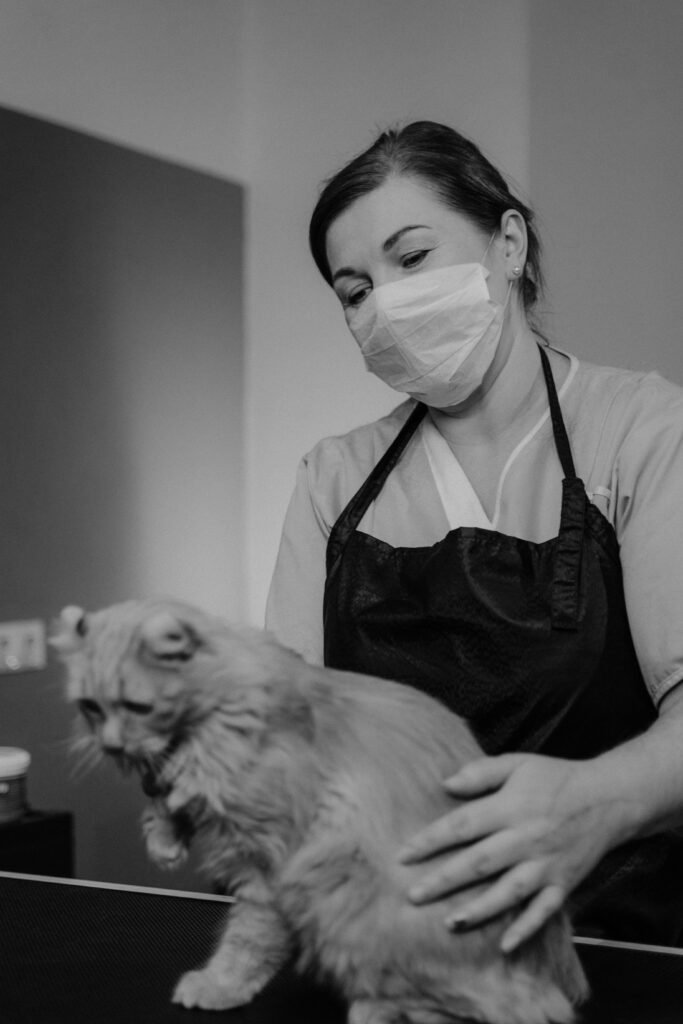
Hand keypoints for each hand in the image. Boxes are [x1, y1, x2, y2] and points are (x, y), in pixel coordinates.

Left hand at [397, 753, 620, 951]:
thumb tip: (445, 783)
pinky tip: (504, 944)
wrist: (609, 798)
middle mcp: (526, 838)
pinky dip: (526, 928)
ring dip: (479, 909)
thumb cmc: (555, 777)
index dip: (431, 840)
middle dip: (444, 881)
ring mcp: (546, 864)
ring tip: (449, 922)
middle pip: (479, 863)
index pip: (462, 825)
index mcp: (510, 807)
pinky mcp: (564, 883)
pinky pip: (544, 911)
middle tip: (413, 896)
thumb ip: (481, 772)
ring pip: (508, 892)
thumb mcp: (518, 763)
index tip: (403, 854)